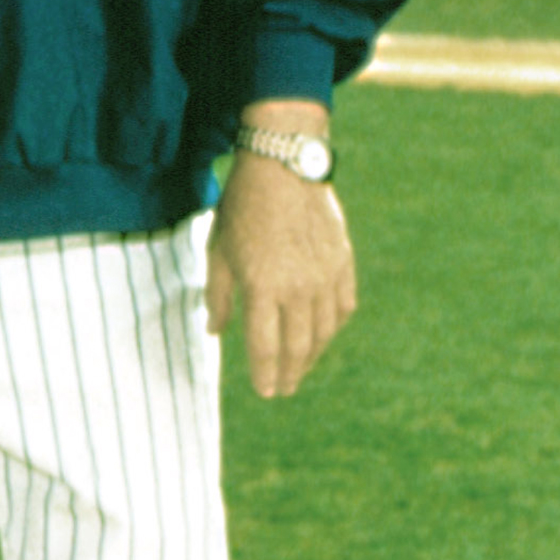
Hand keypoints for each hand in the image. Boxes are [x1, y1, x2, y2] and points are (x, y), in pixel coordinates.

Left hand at [206, 154, 355, 398]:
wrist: (284, 167)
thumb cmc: (243, 207)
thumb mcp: (218, 249)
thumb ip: (218, 294)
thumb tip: (215, 330)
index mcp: (262, 287)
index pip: (266, 346)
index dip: (265, 374)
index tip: (265, 392)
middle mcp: (298, 289)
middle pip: (298, 346)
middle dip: (290, 373)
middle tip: (283, 389)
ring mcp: (325, 278)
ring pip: (324, 332)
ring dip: (312, 355)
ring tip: (300, 368)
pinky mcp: (344, 264)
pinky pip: (343, 308)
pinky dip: (333, 326)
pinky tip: (324, 334)